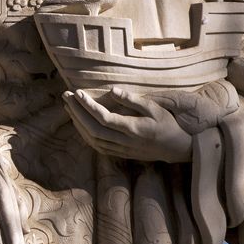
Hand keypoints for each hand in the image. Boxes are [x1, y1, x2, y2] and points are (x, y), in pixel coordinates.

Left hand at [63, 88, 191, 162]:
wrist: (176, 149)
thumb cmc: (167, 124)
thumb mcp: (155, 108)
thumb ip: (133, 100)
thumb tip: (113, 90)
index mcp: (133, 128)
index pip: (104, 118)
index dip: (88, 106)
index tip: (77, 93)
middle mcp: (124, 141)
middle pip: (93, 128)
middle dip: (76, 112)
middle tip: (66, 96)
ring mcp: (121, 149)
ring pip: (92, 139)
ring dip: (78, 122)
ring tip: (69, 106)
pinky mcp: (120, 154)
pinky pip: (97, 145)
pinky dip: (84, 134)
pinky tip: (79, 122)